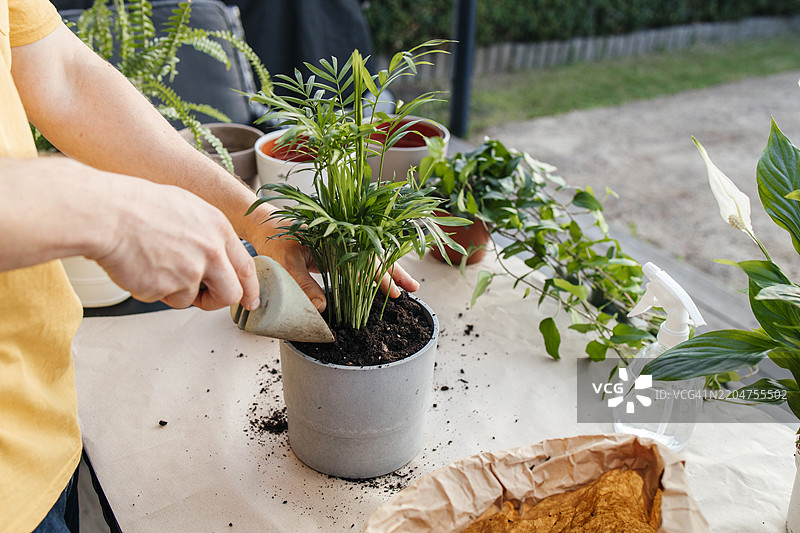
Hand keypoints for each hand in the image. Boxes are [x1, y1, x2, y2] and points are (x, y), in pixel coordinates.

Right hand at [92, 179, 259, 310]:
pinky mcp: (165, 288)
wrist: (107, 213)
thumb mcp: (188, 208)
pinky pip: (164, 299)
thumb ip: (209, 234)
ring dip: (176, 292)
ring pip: (192, 299)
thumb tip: (219, 254)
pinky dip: (153, 290)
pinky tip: (142, 267)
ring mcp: (189, 272)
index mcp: (219, 229)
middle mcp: (210, 252)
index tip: (249, 300)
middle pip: (230, 293)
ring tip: (156, 265)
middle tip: (203, 298)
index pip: (246, 267)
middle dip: (217, 301)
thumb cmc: (139, 206)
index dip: (249, 288)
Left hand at [246, 205, 418, 311]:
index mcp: (336, 238)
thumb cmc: (273, 239)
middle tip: (414, 289)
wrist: (263, 225)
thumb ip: (303, 283)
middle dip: (395, 273)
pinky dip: (372, 271)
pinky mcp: (336, 251)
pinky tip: (381, 283)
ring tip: (405, 288)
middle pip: (376, 255)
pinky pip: (359, 260)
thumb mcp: (286, 262)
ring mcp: (341, 244)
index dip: (381, 276)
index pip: (365, 259)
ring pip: (371, 257)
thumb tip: (321, 307)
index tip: (395, 292)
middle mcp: (343, 238)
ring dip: (387, 272)